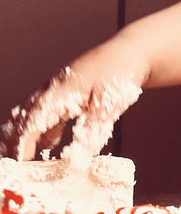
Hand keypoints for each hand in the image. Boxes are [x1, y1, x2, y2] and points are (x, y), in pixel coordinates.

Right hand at [0, 43, 145, 162]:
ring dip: (27, 134)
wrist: (133, 51)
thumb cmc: (120, 71)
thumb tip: (78, 159)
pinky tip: (48, 144)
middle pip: (26, 115)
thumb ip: (91, 133)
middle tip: (15, 162)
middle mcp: (55, 87)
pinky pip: (49, 111)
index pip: (33, 119)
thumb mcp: (108, 107)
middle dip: (16, 139)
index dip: (23, 141)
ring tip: (23, 157)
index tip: (19, 160)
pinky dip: (44, 129)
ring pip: (34, 113)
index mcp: (61, 90)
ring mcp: (60, 87)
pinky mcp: (69, 90)